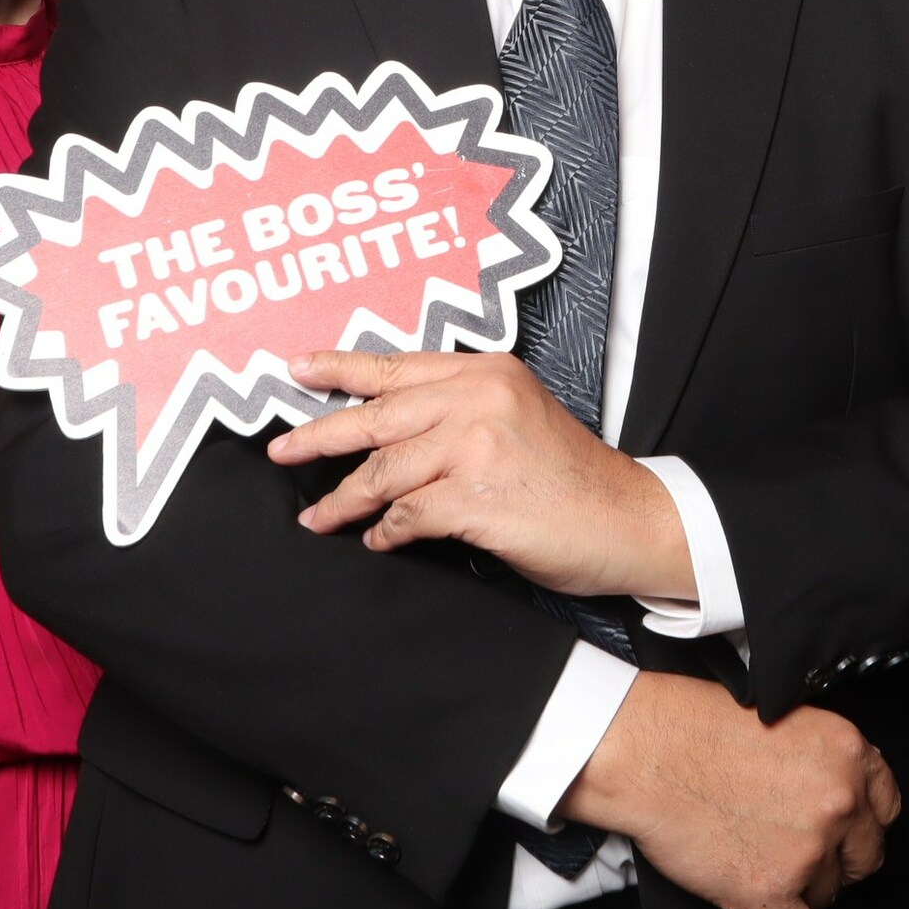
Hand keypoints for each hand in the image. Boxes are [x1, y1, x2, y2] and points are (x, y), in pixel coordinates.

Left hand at [267, 350, 694, 600]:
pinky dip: (385, 532)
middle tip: (280, 452)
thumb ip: (460, 409)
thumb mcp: (518, 416)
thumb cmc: (571, 478)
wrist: (629, 520)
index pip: (396, 367)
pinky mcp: (476, 496)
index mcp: (487, 371)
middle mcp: (480, 397)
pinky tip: (377, 541)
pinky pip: (406, 515)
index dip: (340, 369)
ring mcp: (477, 444)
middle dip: (319, 436)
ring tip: (318, 518)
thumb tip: (385, 430)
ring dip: (344, 501)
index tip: (296, 369)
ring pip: (382, 471)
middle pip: (376, 415)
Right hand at [565, 673, 899, 908]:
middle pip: (865, 857)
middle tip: (797, 849)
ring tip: (758, 860)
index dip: (860, 822)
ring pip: (829, 895)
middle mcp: (838, 802)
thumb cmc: (695, 727)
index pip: (886, 807)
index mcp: (846, 752)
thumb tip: (840, 792)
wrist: (644, 752)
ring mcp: (807, 851)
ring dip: (799, 887)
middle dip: (836, 859)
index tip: (844, 830)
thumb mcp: (785, 718)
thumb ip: (824, 760)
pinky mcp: (770, 891)